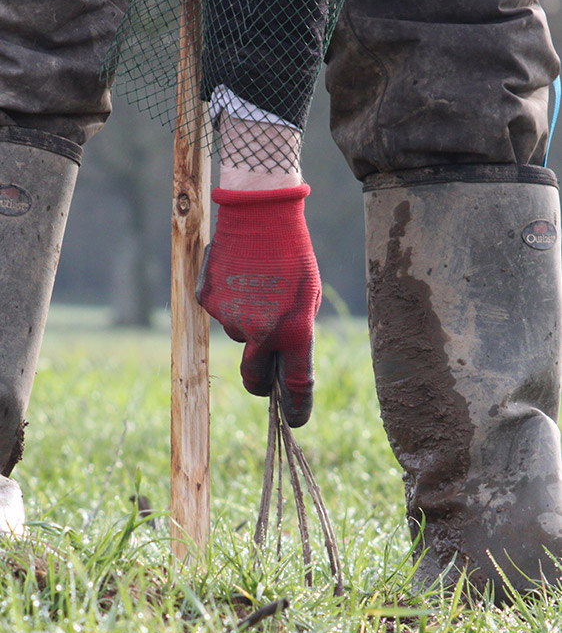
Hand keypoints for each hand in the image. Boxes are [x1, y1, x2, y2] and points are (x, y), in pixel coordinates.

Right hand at [196, 184, 319, 426]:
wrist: (260, 213)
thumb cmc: (292, 255)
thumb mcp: (307, 297)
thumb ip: (296, 334)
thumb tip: (284, 365)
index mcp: (295, 331)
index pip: (296, 384)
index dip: (297, 407)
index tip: (296, 420)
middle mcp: (261, 332)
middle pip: (255, 379)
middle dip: (261, 384)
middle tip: (265, 375)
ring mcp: (231, 318)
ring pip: (238, 337)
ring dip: (247, 323)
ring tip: (257, 286)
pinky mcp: (208, 302)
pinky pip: (220, 314)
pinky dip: (228, 302)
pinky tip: (238, 276)